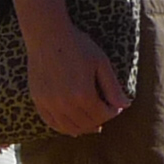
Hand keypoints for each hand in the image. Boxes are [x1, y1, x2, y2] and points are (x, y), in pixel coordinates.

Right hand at [25, 23, 128, 137]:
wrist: (47, 35)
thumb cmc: (77, 45)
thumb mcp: (101, 63)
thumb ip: (113, 87)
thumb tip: (125, 106)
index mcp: (83, 94)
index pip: (102, 115)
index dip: (113, 112)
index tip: (116, 107)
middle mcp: (65, 103)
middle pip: (87, 123)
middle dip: (100, 121)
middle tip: (104, 113)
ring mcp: (49, 103)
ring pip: (69, 127)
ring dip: (83, 128)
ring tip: (92, 124)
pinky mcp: (38, 100)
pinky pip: (51, 122)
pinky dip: (63, 128)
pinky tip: (71, 128)